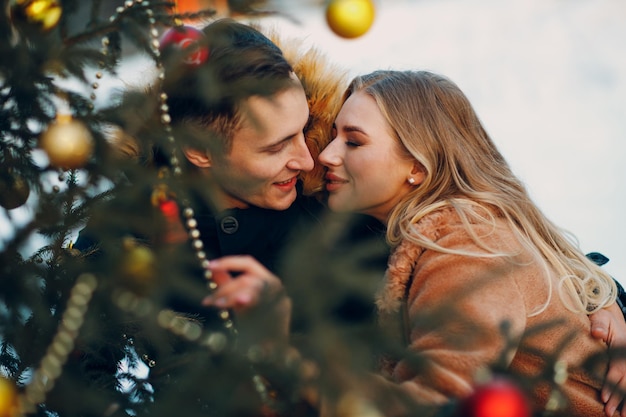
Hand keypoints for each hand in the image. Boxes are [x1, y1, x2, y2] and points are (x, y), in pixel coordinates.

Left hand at [201, 255, 290, 343]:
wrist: (273, 352)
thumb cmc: (256, 324)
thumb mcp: (240, 301)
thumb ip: (229, 285)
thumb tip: (212, 269)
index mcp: (268, 280)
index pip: (249, 263)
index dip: (229, 262)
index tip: (210, 266)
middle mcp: (276, 287)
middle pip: (248, 280)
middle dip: (226, 289)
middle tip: (209, 301)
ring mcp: (280, 301)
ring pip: (253, 290)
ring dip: (232, 297)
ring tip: (217, 305)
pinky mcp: (280, 316)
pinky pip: (260, 307)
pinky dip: (246, 307)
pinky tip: (238, 308)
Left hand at [590, 302, 625, 416]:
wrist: (611, 318)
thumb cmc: (602, 319)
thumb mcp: (600, 317)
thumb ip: (599, 325)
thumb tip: (595, 333)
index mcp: (622, 346)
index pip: (617, 368)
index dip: (610, 383)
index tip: (603, 396)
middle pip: (624, 380)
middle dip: (618, 397)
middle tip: (609, 411)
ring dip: (625, 401)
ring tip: (620, 415)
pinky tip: (625, 409)